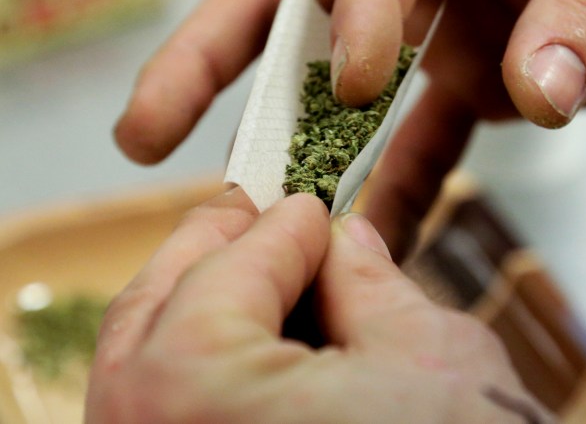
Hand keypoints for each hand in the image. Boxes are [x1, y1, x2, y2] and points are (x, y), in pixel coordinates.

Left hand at [86, 189, 547, 422]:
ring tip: (255, 276)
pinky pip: (161, 423)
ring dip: (192, 311)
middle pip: (152, 316)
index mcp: (197, 391)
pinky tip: (250, 351)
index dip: (281, 225)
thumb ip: (368, 282)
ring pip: (139, 376)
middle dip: (209, 252)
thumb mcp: (426, 351)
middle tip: (258, 214)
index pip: (225, 272)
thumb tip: (344, 246)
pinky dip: (194, 378)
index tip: (310, 204)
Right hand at [114, 0, 585, 253]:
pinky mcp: (486, 72)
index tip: (357, 82)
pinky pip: (431, 136)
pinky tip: (371, 242)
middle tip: (150, 129)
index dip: (361, 7)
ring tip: (255, 219)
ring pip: (353, 84)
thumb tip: (531, 102)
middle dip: (224, 59)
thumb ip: (583, 8)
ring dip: (306, 148)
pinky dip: (403, 187)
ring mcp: (450, 14)